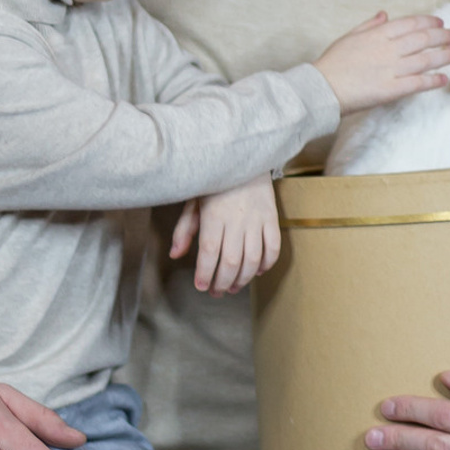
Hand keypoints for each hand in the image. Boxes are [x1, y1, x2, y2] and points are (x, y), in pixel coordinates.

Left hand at [174, 175, 279, 293]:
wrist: (244, 158)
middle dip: (223, 282)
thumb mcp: (193, 201)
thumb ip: (185, 229)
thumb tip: (175, 255)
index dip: (205, 273)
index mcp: (214, 215)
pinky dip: (267, 264)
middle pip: (231, 260)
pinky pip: (274, 247)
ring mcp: (257, 219)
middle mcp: (237, 219)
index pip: (209, 252)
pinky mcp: (272, 217)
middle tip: (217, 292)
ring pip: (253, 258)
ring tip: (234, 287)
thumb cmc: (214, 181)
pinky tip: (257, 271)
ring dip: (243, 278)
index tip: (201, 286)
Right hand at [315, 10, 449, 112]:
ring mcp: (390, 69)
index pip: (411, 23)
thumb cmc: (332, 63)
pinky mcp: (391, 90)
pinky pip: (417, 83)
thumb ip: (370, 25)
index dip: (429, 22)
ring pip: (425, 59)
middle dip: (443, 36)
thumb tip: (384, 14)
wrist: (321, 88)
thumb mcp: (349, 36)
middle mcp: (388, 49)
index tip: (442, 22)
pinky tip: (444, 78)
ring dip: (445, 55)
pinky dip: (433, 80)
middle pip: (423, 39)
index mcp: (378, 34)